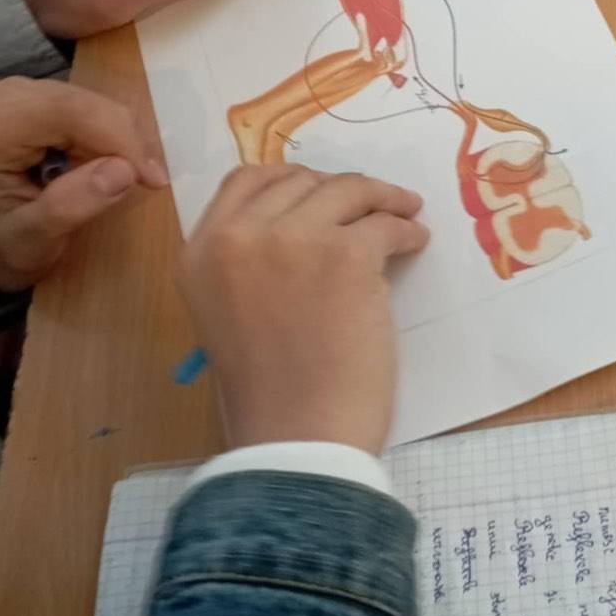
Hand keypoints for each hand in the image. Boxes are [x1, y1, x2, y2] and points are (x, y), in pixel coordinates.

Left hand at [0, 78, 166, 299]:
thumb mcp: (30, 245)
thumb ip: (69, 208)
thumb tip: (123, 170)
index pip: (69, 113)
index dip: (119, 139)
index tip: (152, 179)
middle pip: (81, 103)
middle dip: (121, 142)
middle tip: (142, 183)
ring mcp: (8, 91)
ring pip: (87, 100)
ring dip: (113, 140)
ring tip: (114, 178)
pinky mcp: (23, 94)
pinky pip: (81, 103)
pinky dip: (101, 134)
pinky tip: (96, 163)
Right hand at [180, 165, 429, 451]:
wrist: (297, 435)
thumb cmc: (268, 392)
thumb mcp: (230, 312)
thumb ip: (251, 263)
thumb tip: (308, 224)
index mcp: (201, 251)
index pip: (245, 181)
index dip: (290, 181)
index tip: (321, 190)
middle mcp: (238, 235)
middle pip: (300, 180)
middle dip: (339, 190)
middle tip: (370, 204)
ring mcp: (292, 239)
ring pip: (347, 192)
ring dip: (382, 198)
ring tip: (404, 212)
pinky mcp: (345, 254)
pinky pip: (385, 224)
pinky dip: (405, 228)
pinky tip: (414, 242)